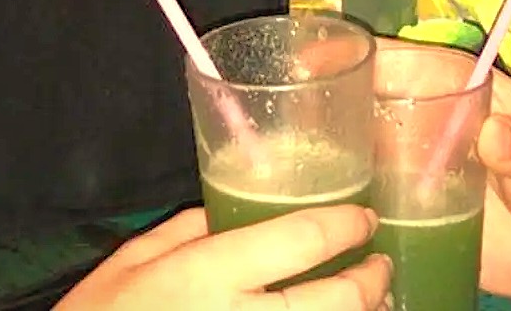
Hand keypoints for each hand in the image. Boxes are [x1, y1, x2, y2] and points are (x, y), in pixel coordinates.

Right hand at [54, 205, 390, 309]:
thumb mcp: (132, 262)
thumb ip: (186, 229)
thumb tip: (234, 209)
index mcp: (207, 275)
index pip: (302, 240)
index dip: (346, 225)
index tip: (364, 219)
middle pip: (336, 302)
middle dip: (370, 281)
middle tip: (378, 266)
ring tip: (374, 305)